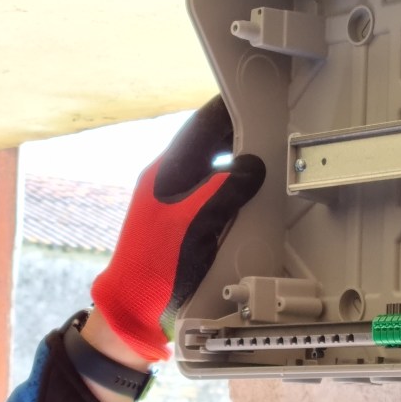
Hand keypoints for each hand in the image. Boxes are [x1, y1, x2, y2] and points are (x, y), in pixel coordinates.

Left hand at [90, 96, 265, 362]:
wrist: (133, 305)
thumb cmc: (156, 265)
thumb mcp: (196, 224)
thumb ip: (224, 191)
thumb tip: (251, 164)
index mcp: (167, 172)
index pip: (201, 126)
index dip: (226, 108)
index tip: (251, 96)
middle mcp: (167, 181)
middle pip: (206, 144)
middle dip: (235, 133)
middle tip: (267, 127)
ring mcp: (171, 202)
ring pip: (208, 168)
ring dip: (232, 160)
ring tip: (262, 157)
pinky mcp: (178, 222)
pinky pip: (209, 192)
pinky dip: (228, 186)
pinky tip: (244, 196)